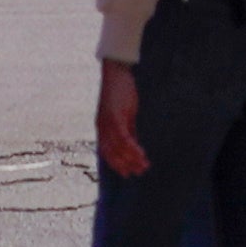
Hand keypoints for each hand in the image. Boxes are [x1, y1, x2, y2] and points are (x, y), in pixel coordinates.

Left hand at [94, 63, 148, 180]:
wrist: (116, 72)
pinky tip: (141, 154)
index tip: (127, 173)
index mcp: (102, 128)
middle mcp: (102, 128)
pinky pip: (123, 138)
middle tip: (139, 172)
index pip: (107, 152)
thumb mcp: (124, 114)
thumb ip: (128, 129)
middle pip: (112, 153)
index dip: (117, 164)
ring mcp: (107, 124)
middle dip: (125, 165)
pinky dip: (132, 148)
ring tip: (144, 165)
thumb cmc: (121, 92)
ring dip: (132, 159)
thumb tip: (134, 143)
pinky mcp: (114, 118)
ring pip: (118, 149)